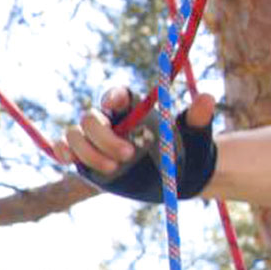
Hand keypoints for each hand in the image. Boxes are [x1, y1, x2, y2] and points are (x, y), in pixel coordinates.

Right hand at [56, 86, 219, 202]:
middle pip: (92, 118)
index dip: (113, 97)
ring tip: (114, 167)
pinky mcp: (87, 158)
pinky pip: (66, 149)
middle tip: (128, 153)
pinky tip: (71, 160)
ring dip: (88, 150)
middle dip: (104, 135)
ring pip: (76, 134)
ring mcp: (97, 140)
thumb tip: (207, 98)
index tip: (116, 105)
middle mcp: (113, 122)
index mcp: (135, 109)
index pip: (117, 95)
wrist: (180, 174)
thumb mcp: (196, 133)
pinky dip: (63, 151)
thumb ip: (198, 116)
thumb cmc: (188, 147)